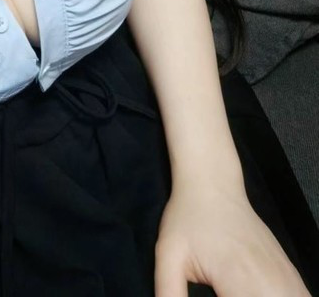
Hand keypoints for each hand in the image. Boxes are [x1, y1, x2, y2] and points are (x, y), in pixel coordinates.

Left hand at [153, 180, 310, 296]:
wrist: (212, 184)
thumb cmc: (187, 217)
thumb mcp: (168, 256)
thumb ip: (170, 292)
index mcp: (238, 278)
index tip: (218, 294)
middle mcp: (268, 279)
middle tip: (225, 292)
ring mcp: (283, 274)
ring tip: (242, 293)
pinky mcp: (289, 271)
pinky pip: (301, 296)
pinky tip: (268, 295)